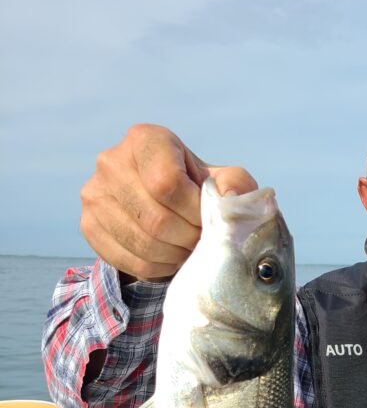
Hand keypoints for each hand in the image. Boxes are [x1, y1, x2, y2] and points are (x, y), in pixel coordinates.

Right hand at [80, 124, 257, 280]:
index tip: (207, 220)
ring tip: (187, 250)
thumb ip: (236, 185)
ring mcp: (94, 194)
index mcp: (145, 139)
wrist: (159, 203)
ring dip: (174, 256)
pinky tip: (168, 258)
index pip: (167, 182)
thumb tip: (232, 199)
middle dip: (188, 238)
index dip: (193, 211)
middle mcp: (111, 161)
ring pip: (142, 243)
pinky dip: (157, 268)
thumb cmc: (195, 188)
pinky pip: (128, 260)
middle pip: (156, 218)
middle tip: (200, 241)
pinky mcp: (88, 225)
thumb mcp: (221, 180)